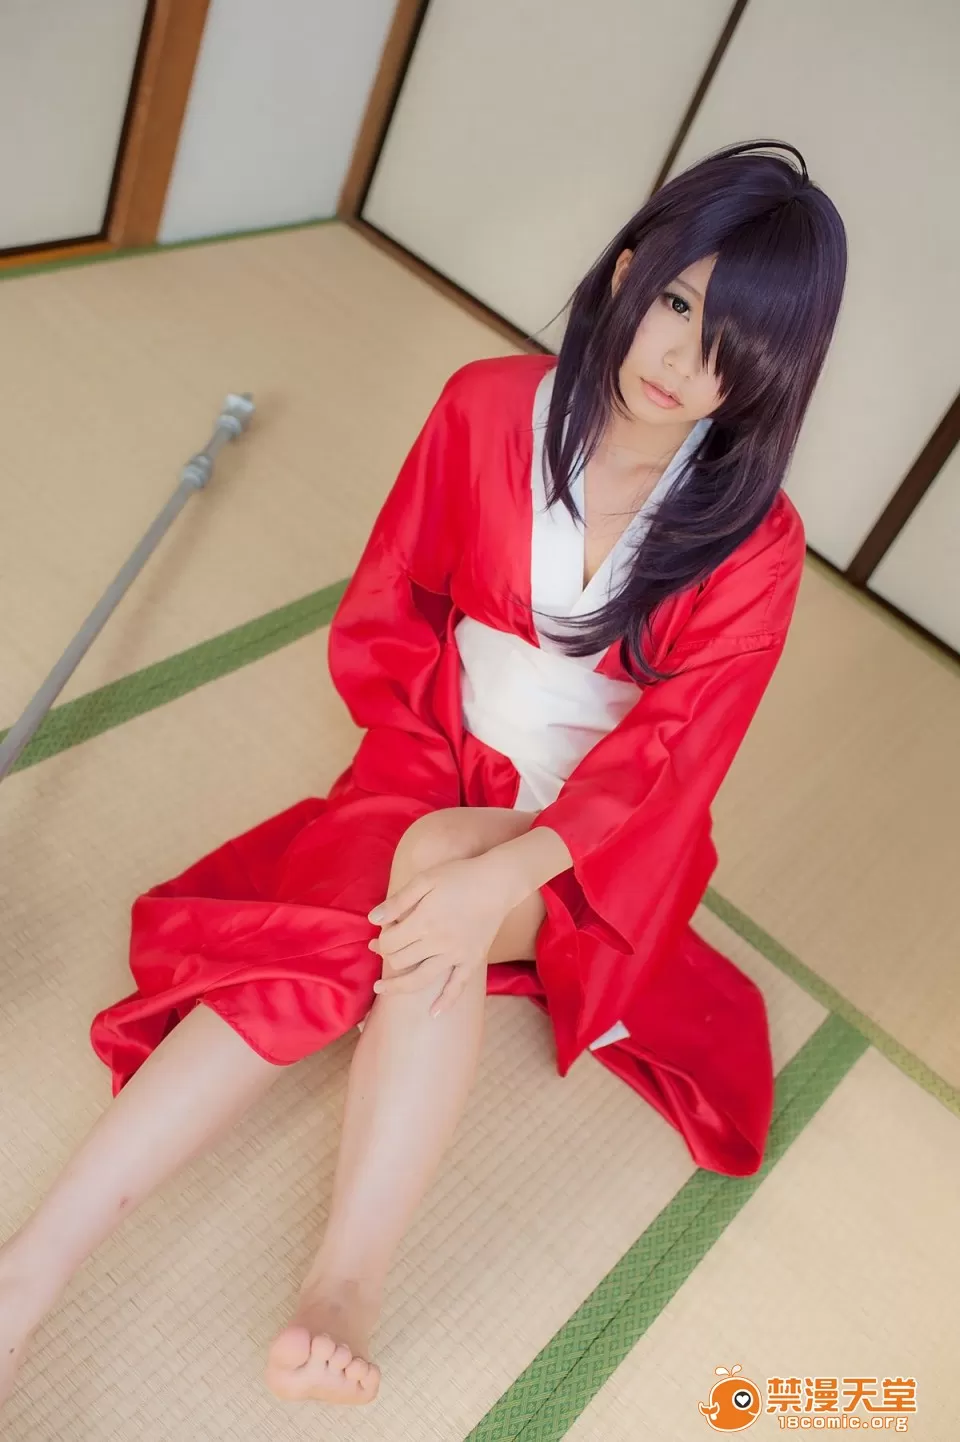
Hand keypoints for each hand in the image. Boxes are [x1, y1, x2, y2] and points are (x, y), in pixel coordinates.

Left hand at [368, 853, 520, 1015]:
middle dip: (387, 956)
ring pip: (421, 979)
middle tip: (381, 950)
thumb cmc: (459, 876)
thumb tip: (373, 920)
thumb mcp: (425, 880)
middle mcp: (438, 943)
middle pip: (401, 960)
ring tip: (381, 990)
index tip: (381, 934)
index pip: (390, 942)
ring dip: (398, 987)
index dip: (380, 940)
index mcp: (424, 922)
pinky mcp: (472, 960)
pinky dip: (445, 1002)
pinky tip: (433, 1014)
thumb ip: (398, 902)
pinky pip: (457, 986)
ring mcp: (456, 955)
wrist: (498, 882)